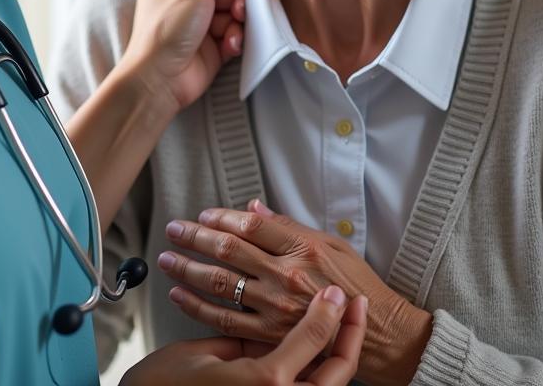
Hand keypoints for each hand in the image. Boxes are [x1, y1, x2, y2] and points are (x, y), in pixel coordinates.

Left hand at [121, 0, 255, 112]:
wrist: (159, 81)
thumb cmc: (165, 31)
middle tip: (238, 6)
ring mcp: (197, 16)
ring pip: (233, 5)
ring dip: (237, 17)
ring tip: (231, 27)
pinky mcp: (210, 39)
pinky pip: (233, 28)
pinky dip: (234, 36)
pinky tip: (227, 45)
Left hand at [158, 201, 432, 385]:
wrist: (375, 332)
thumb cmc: (356, 282)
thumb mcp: (330, 242)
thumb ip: (288, 227)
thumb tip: (253, 208)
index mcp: (302, 247)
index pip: (250, 225)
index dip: (221, 216)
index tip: (203, 213)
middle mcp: (286, 275)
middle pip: (228, 249)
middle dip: (195, 236)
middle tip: (174, 228)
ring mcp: (275, 307)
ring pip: (220, 283)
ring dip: (188, 268)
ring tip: (167, 258)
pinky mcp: (269, 335)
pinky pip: (224, 318)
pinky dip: (197, 306)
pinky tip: (179, 294)